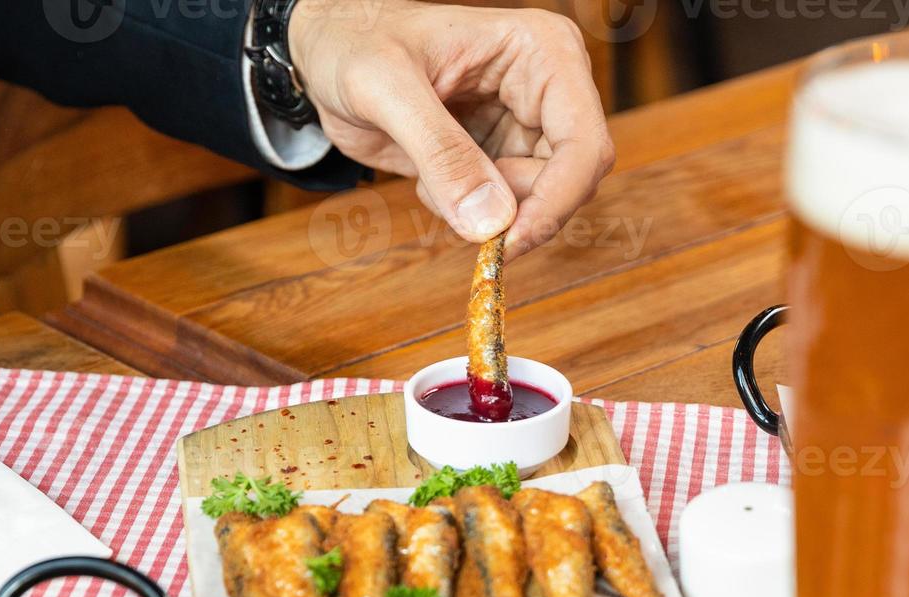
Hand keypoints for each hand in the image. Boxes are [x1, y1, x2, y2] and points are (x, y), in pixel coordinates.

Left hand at [287, 0, 613, 255]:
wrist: (325, 51)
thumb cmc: (353, 43)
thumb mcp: (386, 89)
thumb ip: (440, 152)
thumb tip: (491, 223)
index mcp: (543, 53)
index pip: (584, 145)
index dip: (555, 202)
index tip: (508, 241)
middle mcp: (546, 91)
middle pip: (567, 182)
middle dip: (512, 208)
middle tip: (449, 195)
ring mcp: (524, 127)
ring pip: (535, 204)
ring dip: (480, 210)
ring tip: (428, 171)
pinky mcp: (498, 157)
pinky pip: (501, 211)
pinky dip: (462, 210)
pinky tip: (428, 175)